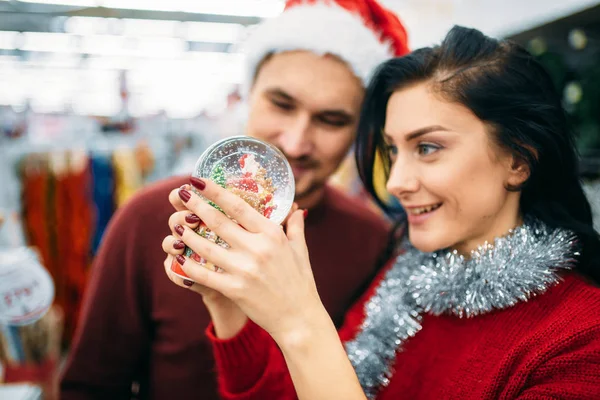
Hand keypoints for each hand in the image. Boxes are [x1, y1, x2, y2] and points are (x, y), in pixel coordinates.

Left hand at [171, 178, 328, 343]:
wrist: (299, 319)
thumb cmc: (300, 282)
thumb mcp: (301, 250)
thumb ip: (295, 226)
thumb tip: (297, 207)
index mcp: (272, 234)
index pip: (238, 205)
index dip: (215, 190)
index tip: (198, 180)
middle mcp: (258, 248)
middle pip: (218, 221)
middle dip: (195, 205)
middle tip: (180, 194)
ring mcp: (244, 269)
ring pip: (205, 246)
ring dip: (187, 234)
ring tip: (176, 226)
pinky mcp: (234, 289)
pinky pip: (203, 274)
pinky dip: (188, 266)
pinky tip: (178, 258)